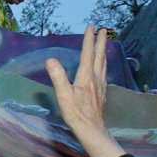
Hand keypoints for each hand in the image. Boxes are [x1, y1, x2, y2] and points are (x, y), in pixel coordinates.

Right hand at [45, 25, 124, 156]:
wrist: (91, 130)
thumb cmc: (76, 113)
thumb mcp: (63, 95)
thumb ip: (58, 76)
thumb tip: (51, 60)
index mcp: (86, 76)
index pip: (88, 53)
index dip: (89, 39)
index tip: (91, 27)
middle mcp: (96, 78)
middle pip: (100, 56)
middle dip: (101, 42)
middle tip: (104, 30)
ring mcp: (101, 85)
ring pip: (104, 63)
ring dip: (104, 51)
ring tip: (105, 43)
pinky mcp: (102, 92)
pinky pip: (104, 72)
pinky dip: (104, 63)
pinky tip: (103, 66)